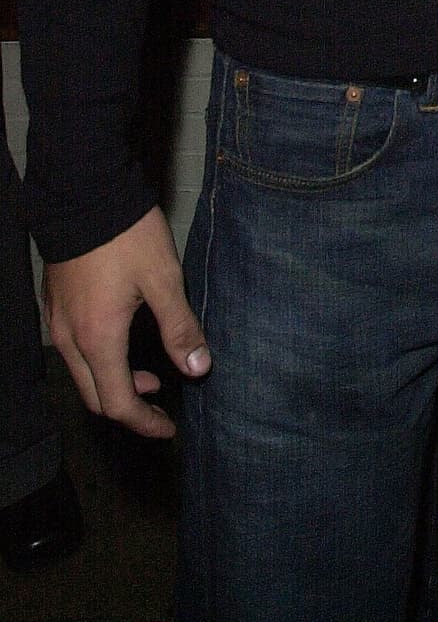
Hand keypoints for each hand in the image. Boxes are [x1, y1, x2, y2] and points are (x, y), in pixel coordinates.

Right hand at [42, 205, 209, 438]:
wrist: (84, 192)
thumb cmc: (126, 235)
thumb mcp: (164, 279)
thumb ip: (180, 328)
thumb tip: (198, 369)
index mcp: (98, 340)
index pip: (118, 403)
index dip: (144, 423)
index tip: (168, 429)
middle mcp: (70, 339)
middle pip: (95, 395)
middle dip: (129, 409)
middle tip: (161, 409)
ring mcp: (58, 321)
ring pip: (82, 373)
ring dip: (114, 383)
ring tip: (150, 376)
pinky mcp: (55, 303)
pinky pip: (74, 349)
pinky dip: (99, 360)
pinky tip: (123, 342)